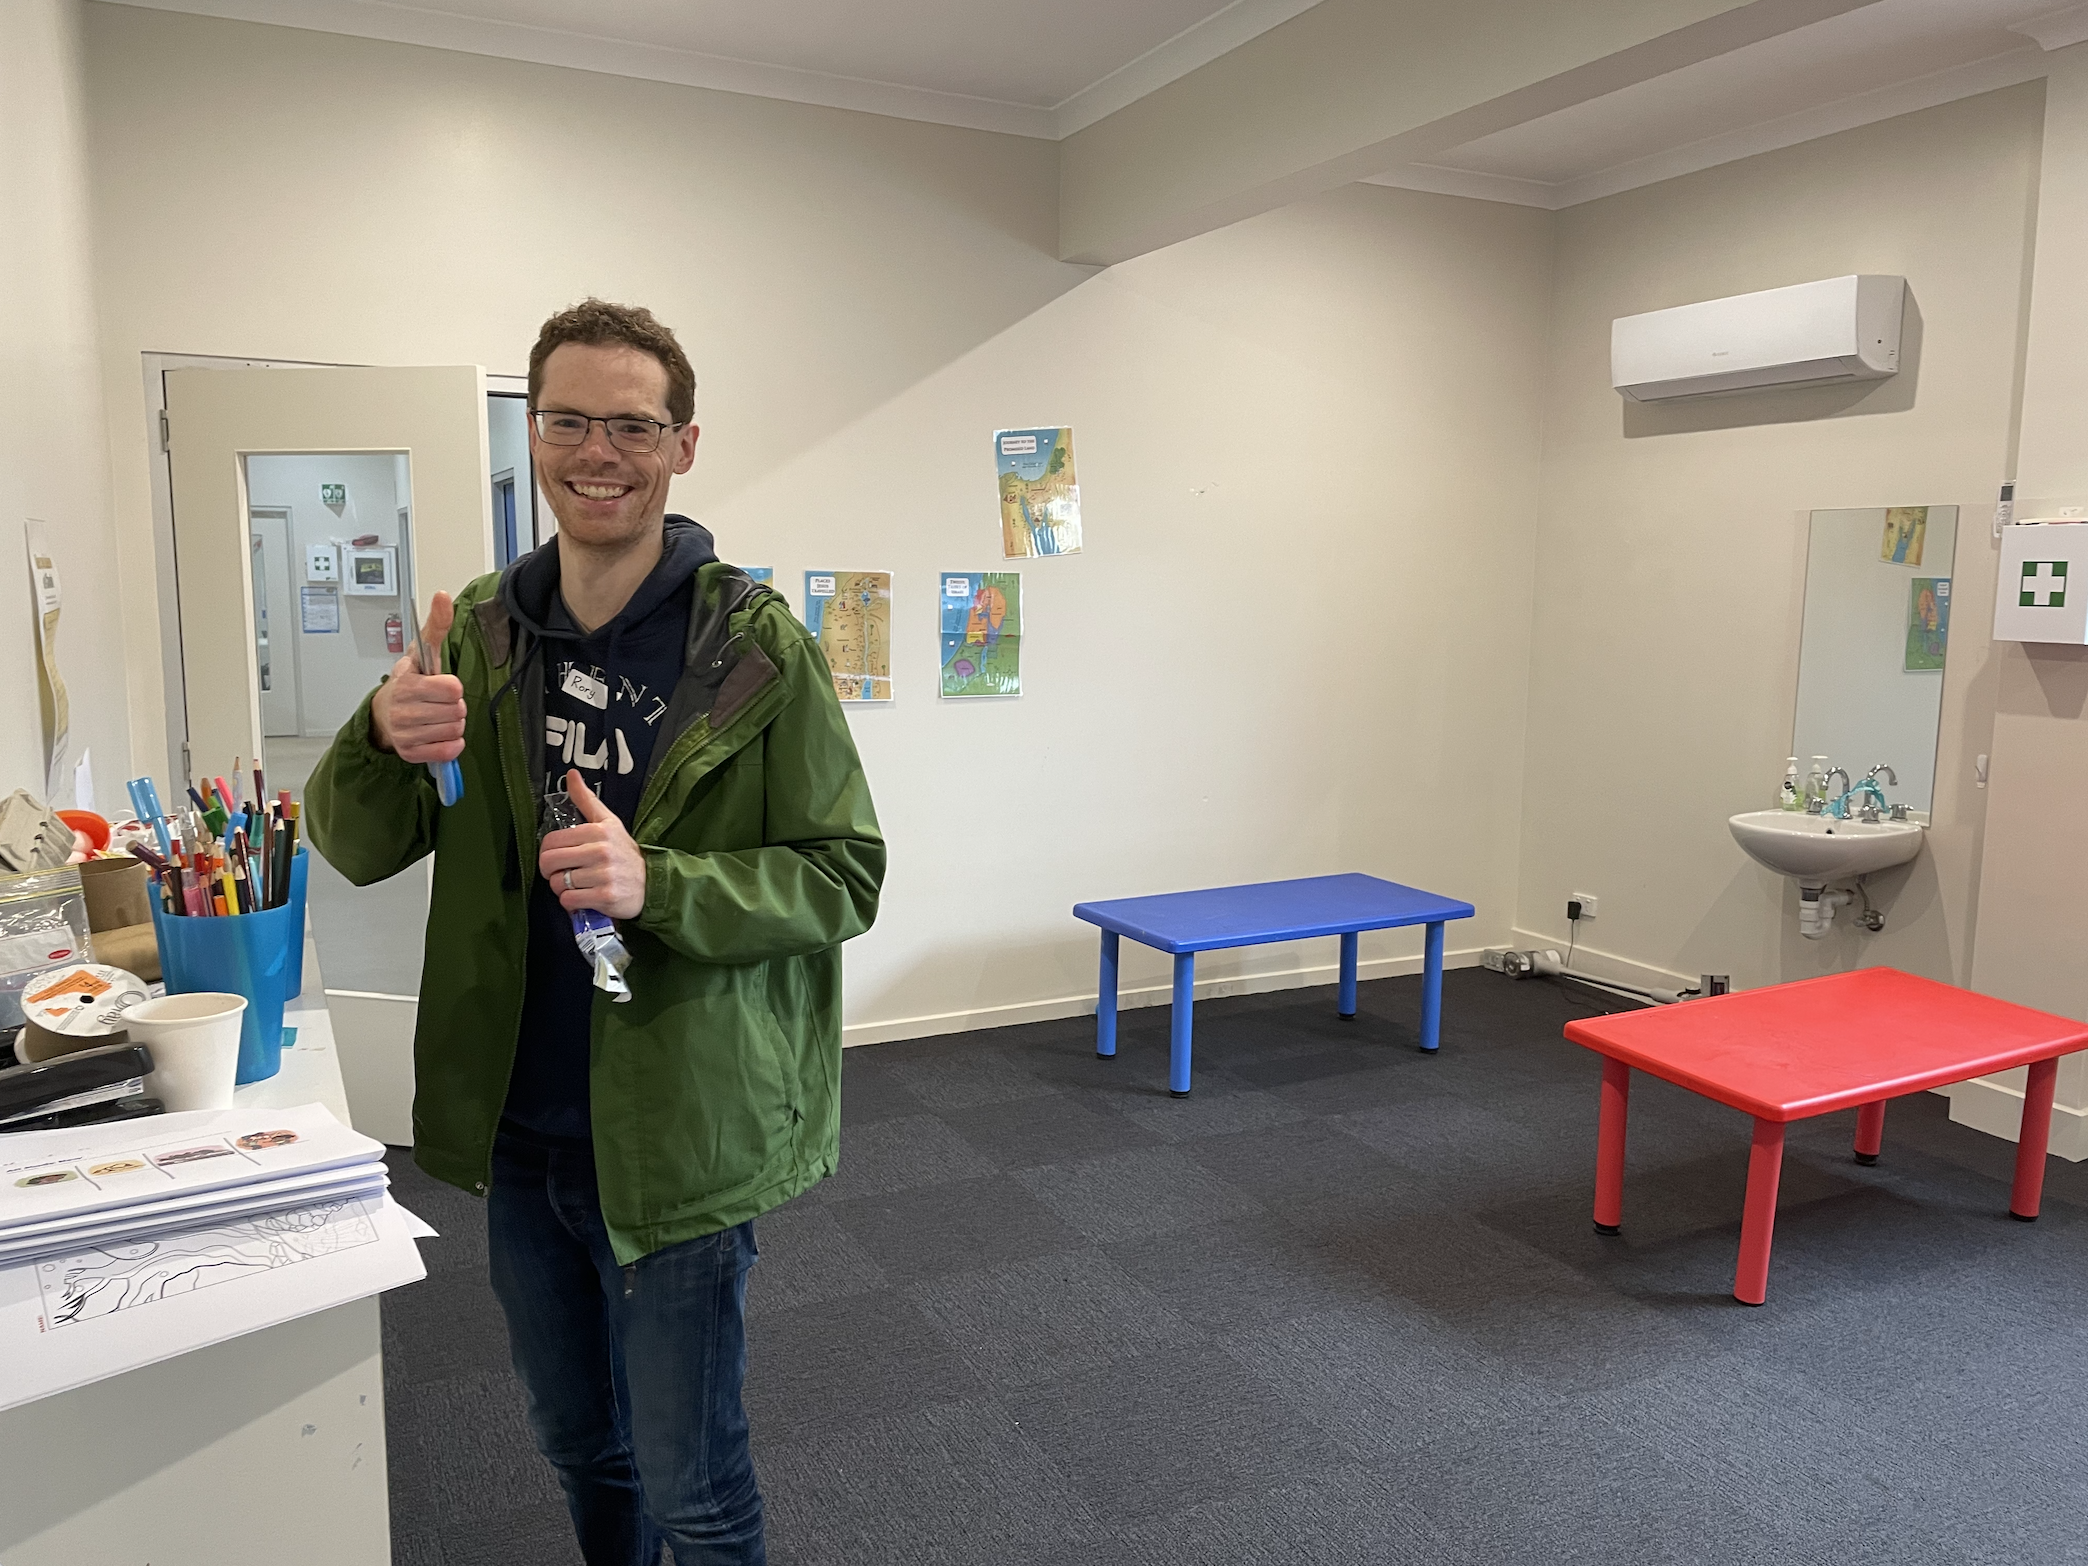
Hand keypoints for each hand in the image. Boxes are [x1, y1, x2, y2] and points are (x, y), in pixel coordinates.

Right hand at [371, 592, 465, 762]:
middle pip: (457, 711)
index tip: (442, 685)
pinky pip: (449, 751)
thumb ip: (437, 625)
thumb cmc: (407, 683)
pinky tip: (439, 733)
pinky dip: (451, 743)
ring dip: (453, 724)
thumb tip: (443, 596)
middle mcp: (403, 710)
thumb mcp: (421, 652)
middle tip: (440, 703)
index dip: (452, 687)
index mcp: (407, 684)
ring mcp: (405, 733)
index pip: (453, 689)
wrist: (382, 716)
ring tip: (438, 716)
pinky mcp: (411, 753)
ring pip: (455, 730)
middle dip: (454, 706)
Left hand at [539, 769, 645, 920]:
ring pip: (558, 883)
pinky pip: (569, 900)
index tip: (557, 858)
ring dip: (562, 888)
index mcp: (597, 831)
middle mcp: (600, 851)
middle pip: (549, 862)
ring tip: (575, 886)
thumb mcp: (609, 822)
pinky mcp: (605, 897)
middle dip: (549, 871)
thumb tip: (571, 774)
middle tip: (560, 874)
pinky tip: (581, 898)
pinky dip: (570, 903)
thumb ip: (586, 799)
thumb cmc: (624, 852)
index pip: (550, 841)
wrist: (652, 883)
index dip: (547, 852)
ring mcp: (603, 875)